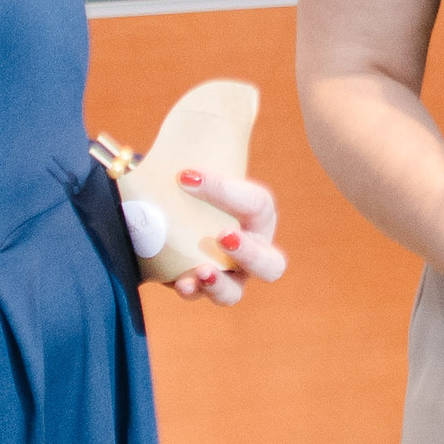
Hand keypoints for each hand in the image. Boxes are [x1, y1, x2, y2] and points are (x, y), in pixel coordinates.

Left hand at [166, 169, 287, 305]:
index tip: (186, 177)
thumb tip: (186, 170)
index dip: (224, 191)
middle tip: (224, 237)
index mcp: (259, 217)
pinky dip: (189, 289)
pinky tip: (179, 282)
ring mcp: (224, 275)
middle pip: (270, 266)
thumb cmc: (198, 182)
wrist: (173, 203)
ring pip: (233, 293)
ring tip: (201, 272)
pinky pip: (197, 294)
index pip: (255, 203)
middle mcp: (250, 252)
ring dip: (219, 285)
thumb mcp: (206, 163)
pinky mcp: (196, 286)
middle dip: (251, 254)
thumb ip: (207, 150)